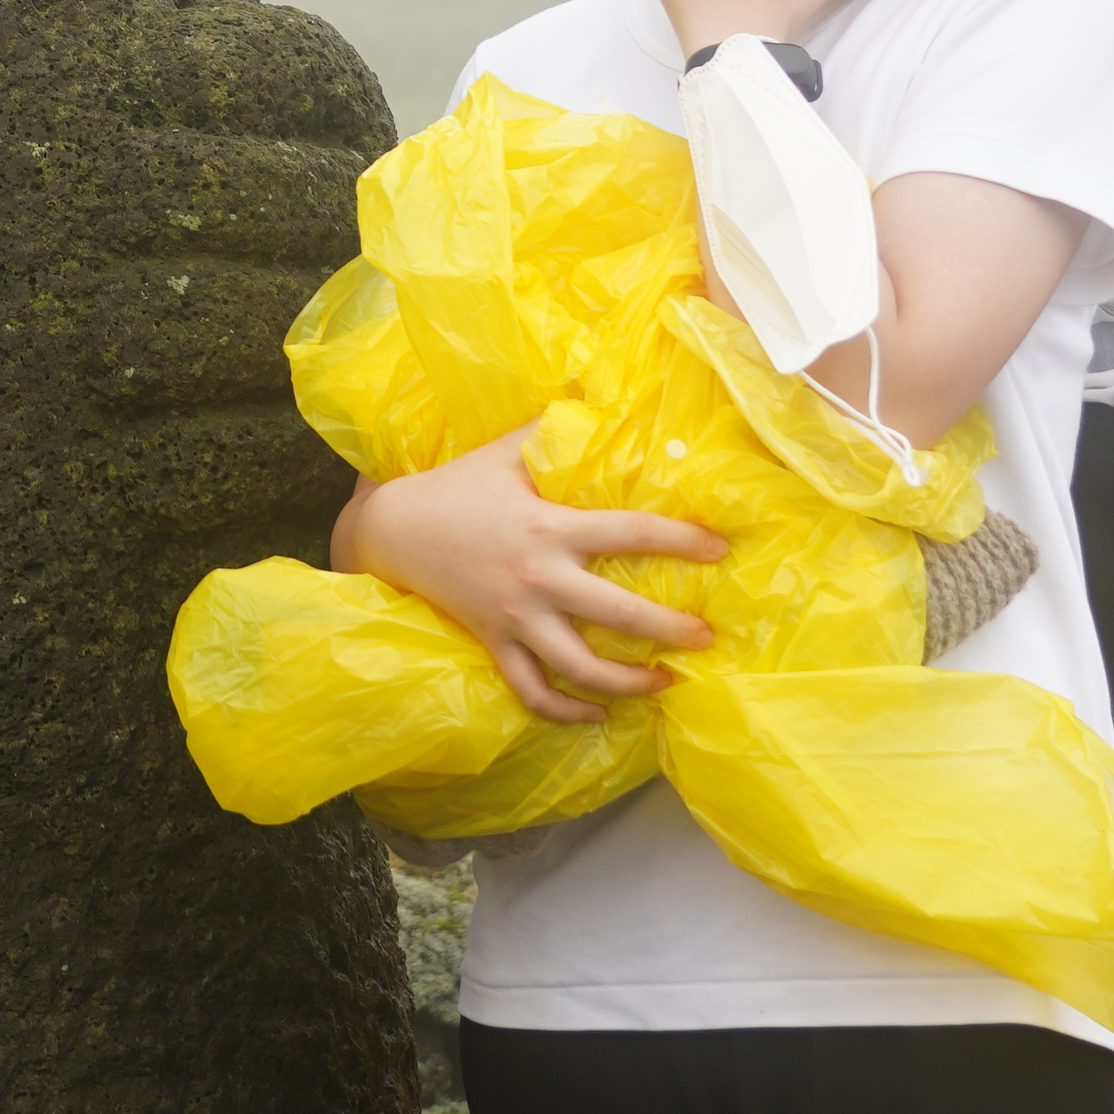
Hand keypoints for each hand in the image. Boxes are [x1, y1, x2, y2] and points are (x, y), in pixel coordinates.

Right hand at [334, 426, 724, 723]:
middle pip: (617, 615)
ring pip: (578, 667)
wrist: (394, 529)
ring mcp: (515, 619)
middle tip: (706, 637)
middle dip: (669, 630)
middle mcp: (538, 579)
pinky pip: (532, 690)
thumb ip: (555, 430)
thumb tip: (602, 399)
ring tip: (664, 684)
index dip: (680, 541)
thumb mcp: (506, 450)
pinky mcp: (494, 643)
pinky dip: (566, 710)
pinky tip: (599, 713)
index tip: (718, 550)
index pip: (629, 533)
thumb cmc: (458, 485)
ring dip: (628, 683)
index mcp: (549, 527)